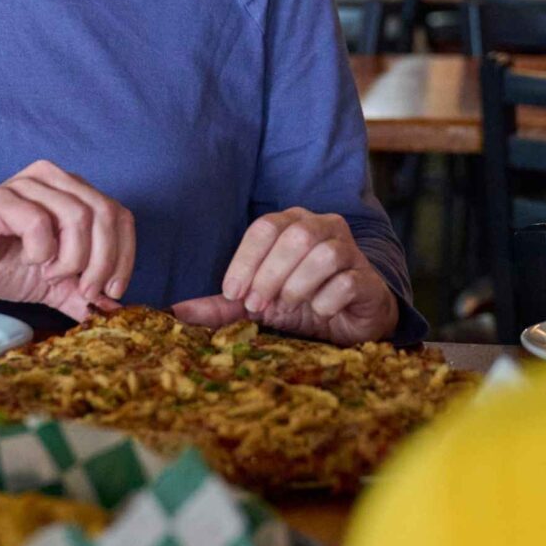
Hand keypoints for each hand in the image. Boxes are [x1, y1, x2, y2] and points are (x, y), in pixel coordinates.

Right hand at [0, 160, 135, 319]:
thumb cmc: (1, 262)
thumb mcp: (53, 283)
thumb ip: (83, 293)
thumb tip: (116, 311)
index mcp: (73, 193)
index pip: (120, 216)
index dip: (125, 255)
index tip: (112, 290)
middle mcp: (55, 180)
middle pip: (105, 214)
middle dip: (102, 261)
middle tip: (85, 289)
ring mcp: (28, 186)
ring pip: (78, 216)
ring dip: (72, 257)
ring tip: (51, 274)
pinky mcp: (3, 200)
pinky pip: (39, 221)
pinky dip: (43, 250)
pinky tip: (31, 261)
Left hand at [171, 209, 397, 344]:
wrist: (350, 321)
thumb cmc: (301, 302)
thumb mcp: (257, 304)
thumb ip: (222, 306)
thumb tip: (176, 312)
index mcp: (293, 224)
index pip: (264, 227)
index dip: (245, 260)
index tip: (233, 292)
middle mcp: (324, 227)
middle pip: (294, 236)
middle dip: (269, 275)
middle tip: (257, 306)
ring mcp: (350, 250)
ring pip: (323, 254)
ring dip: (297, 286)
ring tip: (288, 306)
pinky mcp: (369, 278)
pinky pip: (347, 281)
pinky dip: (326, 300)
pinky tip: (319, 311)